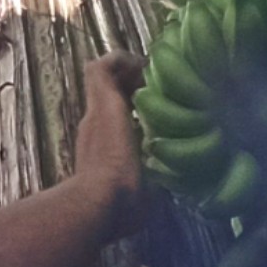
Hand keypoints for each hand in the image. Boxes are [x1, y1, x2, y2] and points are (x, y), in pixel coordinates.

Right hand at [71, 54, 145, 231]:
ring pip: (104, 75)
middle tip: (158, 82)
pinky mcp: (102, 98)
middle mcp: (95, 124)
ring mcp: (97, 110)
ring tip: (153, 69)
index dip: (133, 108)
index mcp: (102, 148)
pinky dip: (122, 59)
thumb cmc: (121, 206)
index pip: (115, 119)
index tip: (155, 107)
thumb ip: (153, 185)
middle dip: (131, 84)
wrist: (100, 201)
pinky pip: (105, 65)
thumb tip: (171, 188)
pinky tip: (145, 63)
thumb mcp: (143, 194)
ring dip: (127, 69)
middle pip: (109, 93)